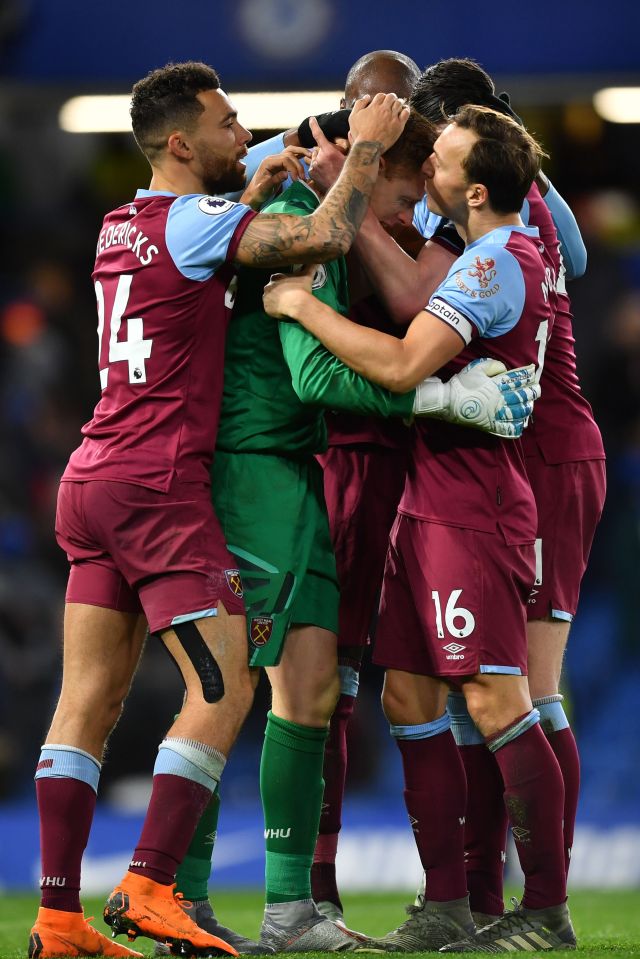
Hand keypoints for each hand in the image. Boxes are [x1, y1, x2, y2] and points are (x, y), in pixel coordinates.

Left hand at [240, 146, 310, 209]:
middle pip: (289, 155)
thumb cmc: (258, 193)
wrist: (254, 195)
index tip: (297, 180)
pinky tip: (307, 157)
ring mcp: (277, 160)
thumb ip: (274, 180)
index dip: (293, 168)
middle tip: (302, 178)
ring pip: (291, 152)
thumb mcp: (264, 188)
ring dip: (301, 155)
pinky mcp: (281, 165)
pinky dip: (299, 156)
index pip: (285, 159)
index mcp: (268, 162)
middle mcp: (273, 158)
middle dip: (298, 166)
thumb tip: (286, 174)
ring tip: (311, 159)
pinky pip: (291, 157)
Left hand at [263, 265, 316, 319]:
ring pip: (270, 299)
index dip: (283, 283)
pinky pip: (270, 310)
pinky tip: (283, 311)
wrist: (297, 303)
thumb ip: (310, 267)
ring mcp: (266, 298)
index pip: (276, 278)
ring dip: (276, 301)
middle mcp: (268, 287)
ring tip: (286, 305)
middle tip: (288, 297)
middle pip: (272, 289)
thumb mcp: (307, 275)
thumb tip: (316, 261)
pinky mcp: (266, 308)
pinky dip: (275, 310)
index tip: (290, 287)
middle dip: (278, 293)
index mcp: (275, 277)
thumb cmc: (301, 288)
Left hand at [306, 117, 346, 192]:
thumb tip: (350, 131)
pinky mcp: (312, 173)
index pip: (319, 135)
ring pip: (315, 156)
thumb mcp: (351, 158)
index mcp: (329, 152)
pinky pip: (312, 164)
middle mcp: (320, 158)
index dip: (314, 126)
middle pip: (318, 148)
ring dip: (320, 158)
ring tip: (329, 167)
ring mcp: (314, 166)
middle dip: (323, 151)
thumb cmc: (349, 174)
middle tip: (333, 160)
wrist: (343, 191)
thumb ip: (351, 143)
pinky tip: (325, 172)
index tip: (311, 119)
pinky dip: (317, 166)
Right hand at [348, 92, 409, 152]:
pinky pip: (406, 113)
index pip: (381, 95)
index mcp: (374, 106)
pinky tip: (404, 110)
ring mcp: (392, 117)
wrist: (368, 147)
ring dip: (398, 102)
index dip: (381, 97)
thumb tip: (367, 96)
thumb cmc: (360, 133)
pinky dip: (406, 109)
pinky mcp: (398, 125)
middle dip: (391, 98)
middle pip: (391, 97)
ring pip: (399, 103)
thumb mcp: (353, 117)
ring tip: (397, 105)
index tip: (381, 102)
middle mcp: (384, 110)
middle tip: (391, 102)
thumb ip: (359, 104)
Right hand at [412, 358, 540, 437]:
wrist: (447, 402)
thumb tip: (504, 369)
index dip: (527, 375)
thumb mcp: (475, 368)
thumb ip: (492, 366)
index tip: (533, 372)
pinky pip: (507, 428)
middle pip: (521, 396)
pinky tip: (521, 424)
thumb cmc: (461, 384)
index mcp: (496, 385)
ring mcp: (495, 414)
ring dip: (527, 408)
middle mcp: (499, 400)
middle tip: (536, 389)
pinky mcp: (490, 426)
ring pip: (518, 412)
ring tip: (530, 405)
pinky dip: (517, 427)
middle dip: (532, 392)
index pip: (516, 379)